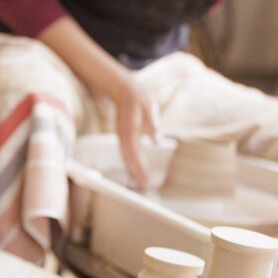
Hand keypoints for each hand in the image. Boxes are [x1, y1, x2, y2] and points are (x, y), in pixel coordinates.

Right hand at [112, 74, 158, 189]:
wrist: (123, 89)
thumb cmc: (138, 97)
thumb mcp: (149, 107)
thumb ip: (152, 123)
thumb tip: (156, 140)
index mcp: (130, 130)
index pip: (134, 153)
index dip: (138, 167)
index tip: (144, 179)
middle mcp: (123, 135)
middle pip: (128, 158)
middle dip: (135, 173)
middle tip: (144, 187)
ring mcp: (122, 136)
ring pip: (125, 157)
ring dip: (131, 170)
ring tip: (139, 183)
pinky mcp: (123, 136)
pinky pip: (125, 152)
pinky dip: (129, 162)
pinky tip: (134, 169)